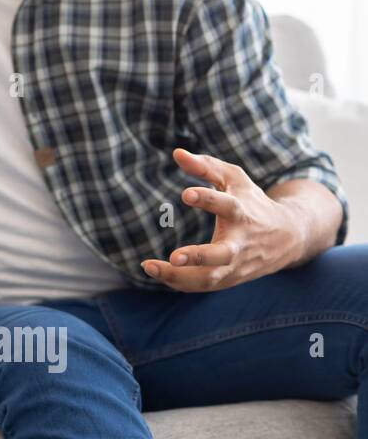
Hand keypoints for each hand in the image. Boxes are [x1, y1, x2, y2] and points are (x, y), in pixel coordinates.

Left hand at [140, 148, 302, 292]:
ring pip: (210, 277)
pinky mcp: (230, 279)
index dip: (207, 199)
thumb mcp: (235, 179)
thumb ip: (206, 166)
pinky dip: (180, 282)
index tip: (185, 194)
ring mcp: (236, 265)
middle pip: (223, 254)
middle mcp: (241, 242)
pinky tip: (158, 273)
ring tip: (149, 266)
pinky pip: (203, 286)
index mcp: (242, 213)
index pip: (226, 205)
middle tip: (174, 256)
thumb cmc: (253, 203)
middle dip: (199, 257)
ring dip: (179, 276)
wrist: (289, 238)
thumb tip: (176, 153)